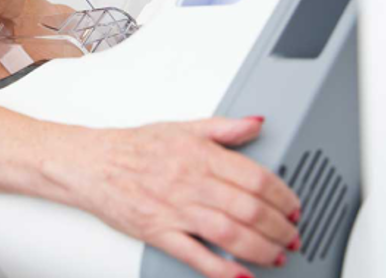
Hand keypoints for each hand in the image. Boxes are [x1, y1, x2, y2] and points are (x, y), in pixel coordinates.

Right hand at [72, 117, 299, 277]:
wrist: (91, 163)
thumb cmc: (134, 147)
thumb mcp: (183, 128)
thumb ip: (224, 128)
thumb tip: (256, 123)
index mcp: (201, 155)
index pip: (257, 178)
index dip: (284, 197)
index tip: (294, 208)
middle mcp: (191, 182)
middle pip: (250, 209)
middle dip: (280, 228)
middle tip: (292, 237)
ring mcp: (175, 210)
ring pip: (231, 233)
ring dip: (262, 249)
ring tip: (276, 256)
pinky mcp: (159, 233)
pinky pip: (196, 255)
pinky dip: (223, 269)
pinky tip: (241, 276)